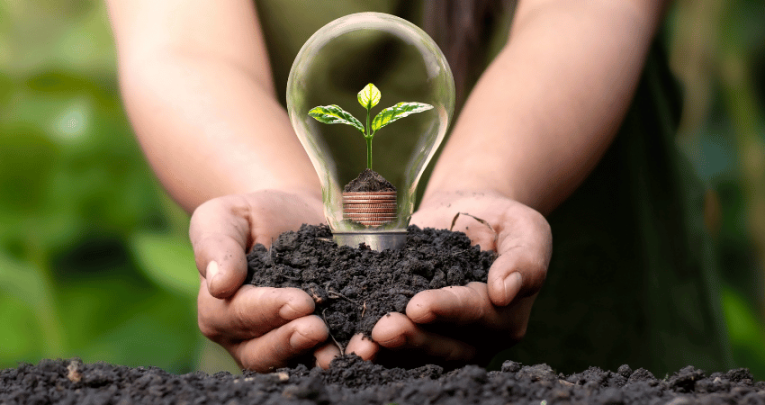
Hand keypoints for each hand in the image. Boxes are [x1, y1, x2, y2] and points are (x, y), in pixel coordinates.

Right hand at [190, 190, 339, 370]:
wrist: (293, 213)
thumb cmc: (251, 215)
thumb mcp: (223, 217)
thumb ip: (215, 246)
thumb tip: (218, 284)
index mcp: (220, 310)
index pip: (240, 316)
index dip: (268, 310)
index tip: (299, 301)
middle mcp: (249, 336)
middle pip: (263, 351)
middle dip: (291, 341)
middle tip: (318, 328)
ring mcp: (284, 341)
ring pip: (297, 360)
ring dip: (321, 356)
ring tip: (345, 348)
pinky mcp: (319, 338)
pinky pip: (329, 350)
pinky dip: (348, 348)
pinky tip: (367, 342)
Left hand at [345, 190, 551, 364]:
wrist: (467, 212)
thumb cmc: (501, 219)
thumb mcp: (525, 229)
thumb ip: (524, 260)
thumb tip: (505, 291)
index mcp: (506, 315)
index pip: (476, 315)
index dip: (448, 310)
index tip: (419, 305)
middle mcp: (476, 337)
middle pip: (446, 345)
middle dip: (413, 337)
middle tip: (383, 329)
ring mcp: (444, 339)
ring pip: (418, 353)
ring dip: (389, 351)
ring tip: (362, 344)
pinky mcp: (416, 332)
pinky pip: (396, 347)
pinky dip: (374, 346)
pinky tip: (351, 342)